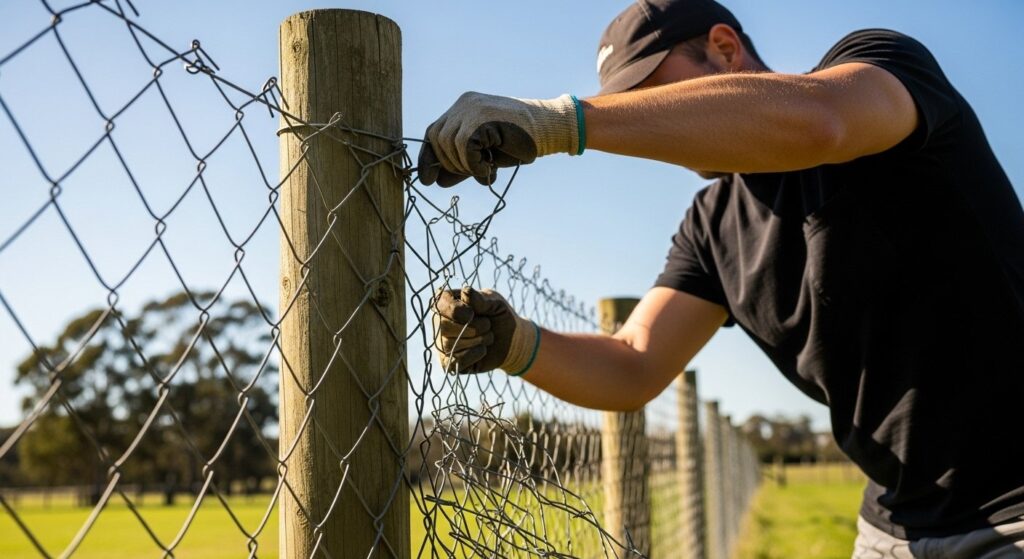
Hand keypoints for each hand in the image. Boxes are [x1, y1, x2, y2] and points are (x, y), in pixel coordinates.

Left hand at [417, 92, 582, 186]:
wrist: (548, 129)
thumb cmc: (518, 141)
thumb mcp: (485, 153)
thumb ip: (461, 163)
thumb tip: (436, 181)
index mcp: (463, 107)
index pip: (434, 131)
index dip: (428, 156)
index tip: (427, 179)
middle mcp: (465, 104)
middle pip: (437, 137)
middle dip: (448, 162)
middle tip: (469, 173)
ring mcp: (473, 109)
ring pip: (450, 143)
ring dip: (463, 165)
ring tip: (484, 170)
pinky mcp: (483, 120)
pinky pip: (465, 147)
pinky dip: (474, 164)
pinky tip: (488, 169)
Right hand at [432, 286, 539, 374]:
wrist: (511, 341)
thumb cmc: (500, 316)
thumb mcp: (495, 303)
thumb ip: (481, 299)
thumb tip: (466, 292)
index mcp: (447, 302)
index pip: (440, 304)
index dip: (457, 311)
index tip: (472, 313)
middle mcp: (439, 322)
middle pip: (443, 326)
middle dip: (472, 327)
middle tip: (488, 325)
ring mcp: (442, 343)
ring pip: (450, 345)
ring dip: (477, 340)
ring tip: (488, 336)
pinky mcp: (448, 363)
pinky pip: (456, 360)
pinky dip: (475, 354)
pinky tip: (483, 349)